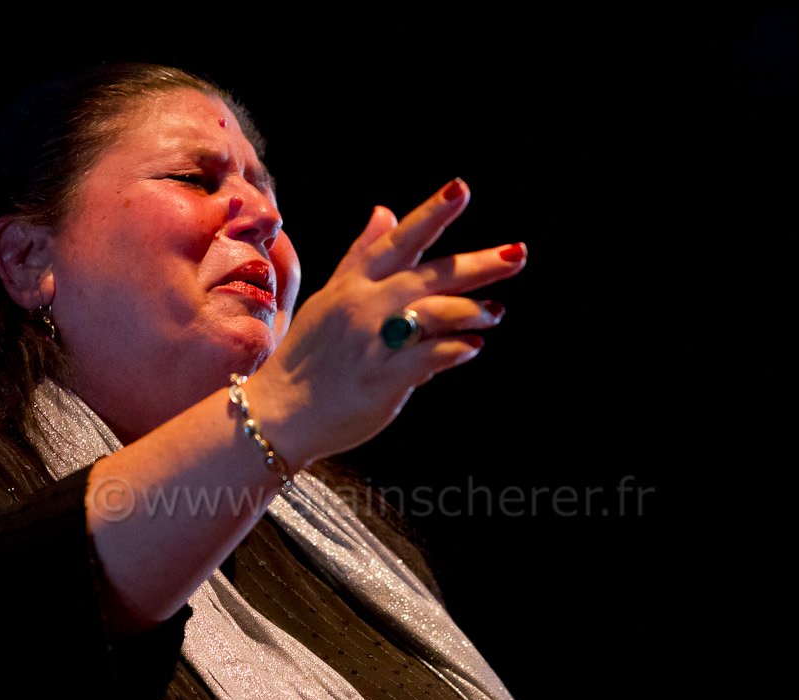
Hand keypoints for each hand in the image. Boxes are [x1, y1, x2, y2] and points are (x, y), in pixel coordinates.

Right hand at [249, 179, 524, 465]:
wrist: (279, 411)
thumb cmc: (310, 356)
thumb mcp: (330, 297)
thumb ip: (362, 256)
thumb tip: (386, 211)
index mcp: (353, 284)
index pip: (399, 241)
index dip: (431, 213)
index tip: (462, 189)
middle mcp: (364, 306)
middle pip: (430, 275)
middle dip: (478, 264)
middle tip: (518, 253)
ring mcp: (374, 342)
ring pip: (436, 313)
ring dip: (473, 311)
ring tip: (495, 313)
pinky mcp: (384, 378)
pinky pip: (431, 357)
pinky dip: (457, 349)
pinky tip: (472, 347)